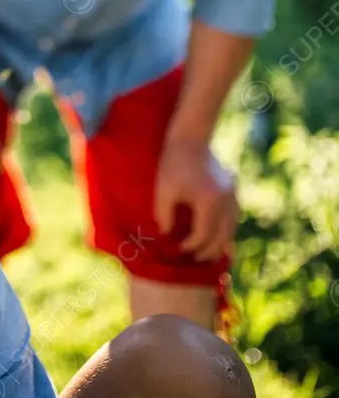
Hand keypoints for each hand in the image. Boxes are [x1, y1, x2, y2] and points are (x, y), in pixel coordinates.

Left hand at [154, 137, 238, 261]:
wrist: (190, 139)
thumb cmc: (173, 164)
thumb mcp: (163, 191)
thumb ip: (164, 217)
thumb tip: (167, 236)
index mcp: (209, 202)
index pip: (203, 235)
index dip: (191, 246)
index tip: (178, 248)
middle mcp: (227, 201)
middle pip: (222, 237)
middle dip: (208, 251)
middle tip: (194, 258)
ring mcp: (234, 195)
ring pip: (231, 229)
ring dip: (220, 243)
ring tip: (206, 253)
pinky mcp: (234, 190)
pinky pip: (234, 217)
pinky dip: (226, 230)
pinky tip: (216, 236)